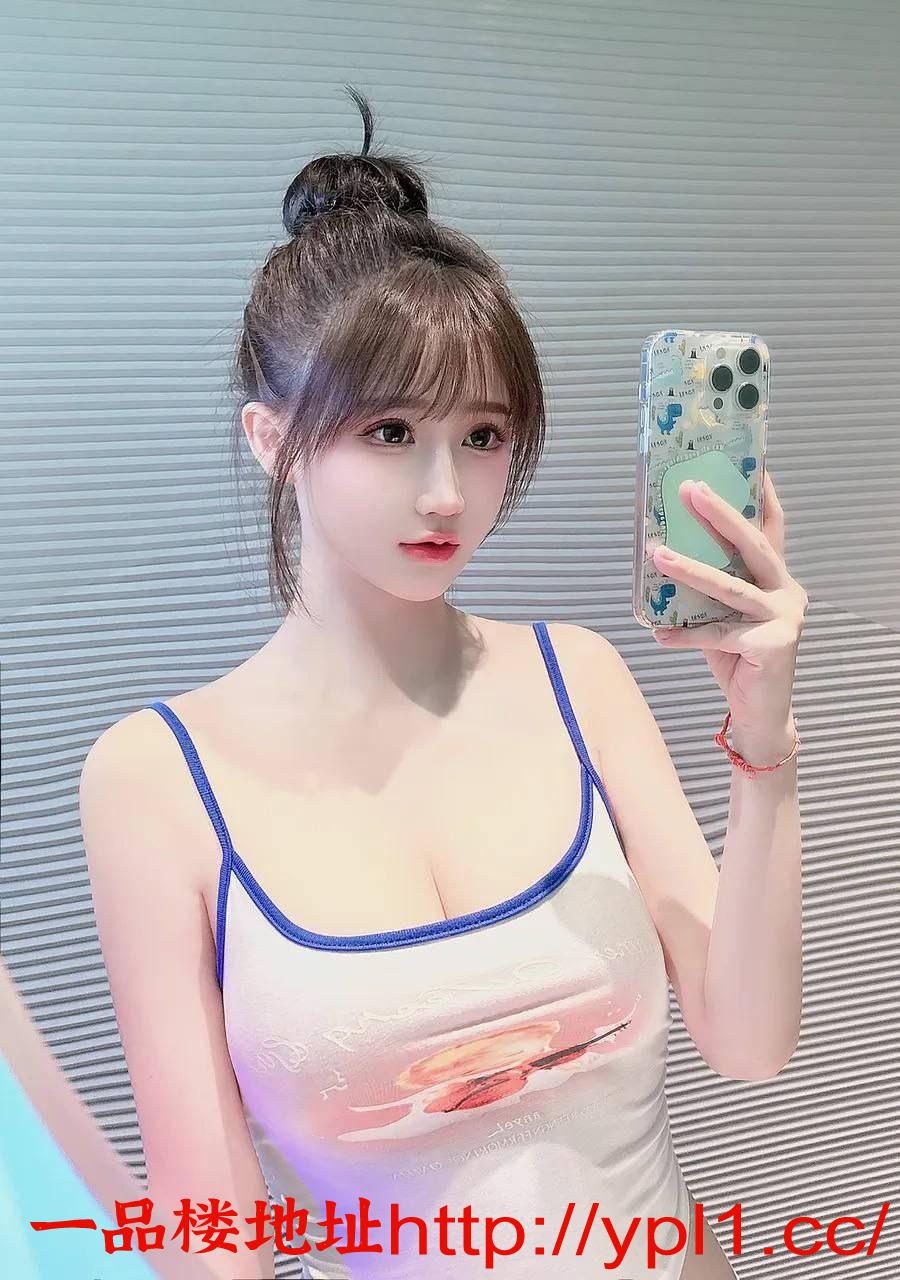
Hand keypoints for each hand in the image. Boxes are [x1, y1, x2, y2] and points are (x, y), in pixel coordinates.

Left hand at [650, 470, 807, 735]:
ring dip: (689, 570)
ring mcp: (783, 617)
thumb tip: (661, 551)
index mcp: (777, 578)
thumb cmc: (738, 660)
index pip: (770, 527)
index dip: (761, 494)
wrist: (760, 713)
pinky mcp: (771, 645)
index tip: (750, 461)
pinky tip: (658, 635)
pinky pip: (716, 634)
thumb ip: (709, 587)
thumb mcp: (722, 615)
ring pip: (729, 587)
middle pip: (752, 544)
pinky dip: (684, 635)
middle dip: (718, 514)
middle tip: (689, 489)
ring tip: (657, 554)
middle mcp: (787, 591)